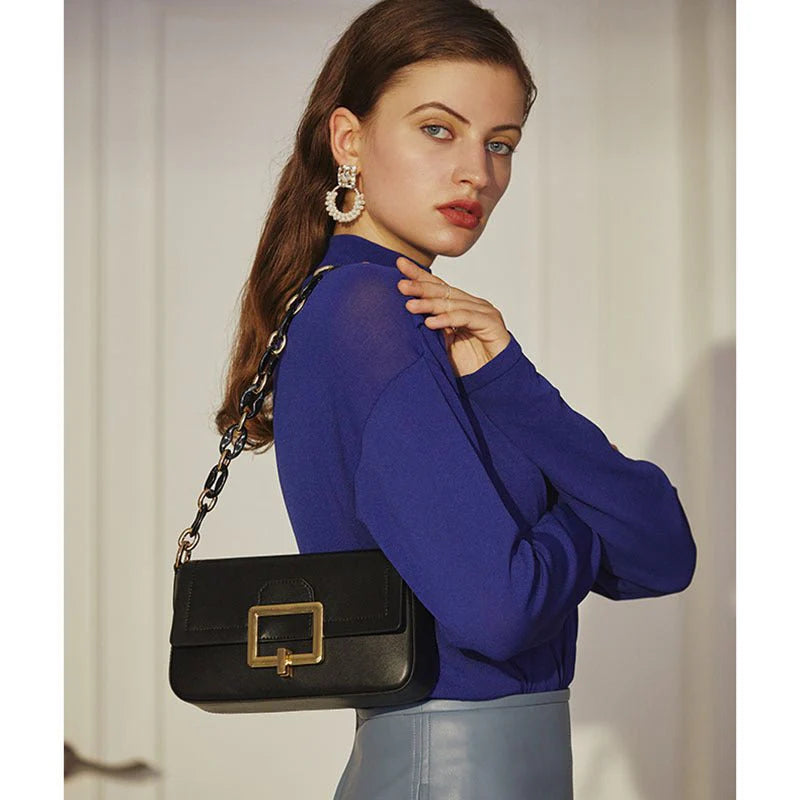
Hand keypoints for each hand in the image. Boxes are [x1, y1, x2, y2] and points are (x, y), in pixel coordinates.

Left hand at [395, 256, 511, 377]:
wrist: (490, 381)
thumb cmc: (467, 363)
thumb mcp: (441, 342)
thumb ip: (430, 326)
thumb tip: (407, 310)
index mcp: (459, 306)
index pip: (437, 286)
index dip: (419, 275)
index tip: (399, 264)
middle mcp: (471, 304)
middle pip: (443, 291)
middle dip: (420, 286)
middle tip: (401, 286)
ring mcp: (483, 311)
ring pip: (452, 303)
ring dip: (430, 304)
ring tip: (410, 306)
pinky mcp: (491, 322)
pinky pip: (465, 318)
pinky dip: (447, 319)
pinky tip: (431, 323)